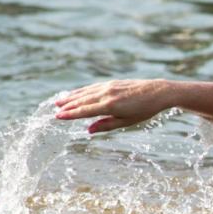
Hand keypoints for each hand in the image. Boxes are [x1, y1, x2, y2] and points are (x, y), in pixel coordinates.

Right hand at [54, 79, 173, 133]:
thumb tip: (88, 130)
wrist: (157, 92)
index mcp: (110, 106)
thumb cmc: (144, 110)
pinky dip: (81, 91)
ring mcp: (108, 87)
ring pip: (85, 92)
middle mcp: (106, 94)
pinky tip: (75, 94)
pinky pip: (92, 87)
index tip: (58, 117)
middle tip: (54, 110)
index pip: (85, 111)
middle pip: (82, 101)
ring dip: (71, 97)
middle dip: (67, 105)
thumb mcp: (127, 122)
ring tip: (59, 101)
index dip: (70, 114)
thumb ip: (106, 125)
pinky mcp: (111, 83)